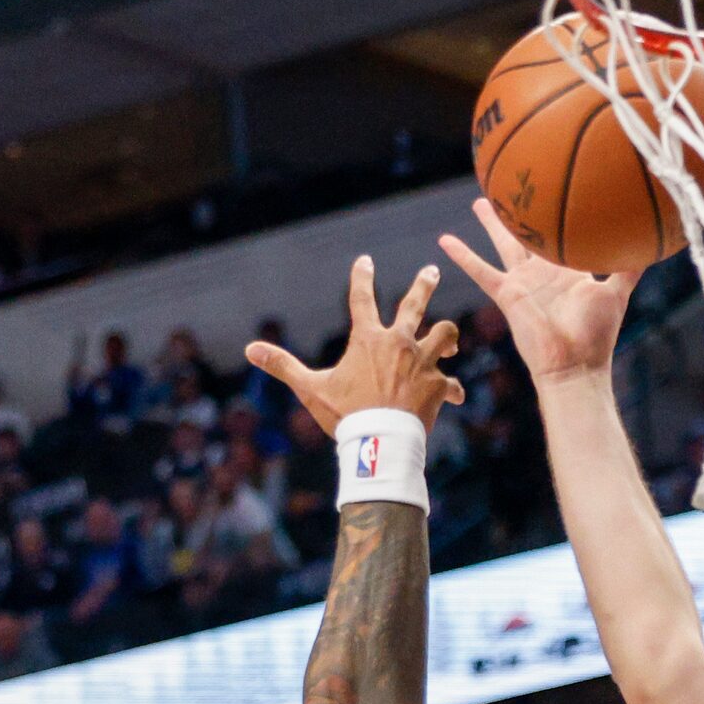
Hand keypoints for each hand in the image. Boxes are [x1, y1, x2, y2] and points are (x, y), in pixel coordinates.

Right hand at [244, 256, 462, 435]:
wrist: (380, 443)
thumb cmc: (345, 415)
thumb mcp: (311, 389)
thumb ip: (284, 366)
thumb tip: (250, 349)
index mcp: (368, 340)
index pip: (361, 298)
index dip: (362, 277)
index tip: (366, 260)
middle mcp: (399, 344)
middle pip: (415, 305)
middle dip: (424, 285)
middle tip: (432, 271)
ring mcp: (423, 363)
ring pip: (445, 336)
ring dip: (447, 336)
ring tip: (450, 340)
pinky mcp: (439, 386)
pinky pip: (451, 384)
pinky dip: (451, 389)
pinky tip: (452, 394)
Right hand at [439, 199, 641, 384]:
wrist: (574, 365)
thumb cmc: (597, 335)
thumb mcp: (617, 293)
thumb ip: (628, 268)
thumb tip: (652, 241)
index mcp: (570, 271)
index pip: (563, 237)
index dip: (559, 217)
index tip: (556, 191)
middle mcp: (546, 273)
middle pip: (530, 235)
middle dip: (524, 212)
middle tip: (515, 187)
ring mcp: (525, 282)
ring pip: (505, 244)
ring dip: (492, 224)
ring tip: (481, 201)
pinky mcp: (508, 295)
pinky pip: (481, 271)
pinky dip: (464, 256)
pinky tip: (445, 240)